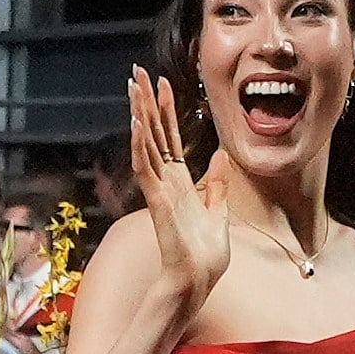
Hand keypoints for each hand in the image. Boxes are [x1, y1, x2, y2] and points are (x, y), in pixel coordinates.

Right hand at [128, 66, 228, 300]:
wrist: (198, 281)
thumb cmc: (205, 255)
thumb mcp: (219, 211)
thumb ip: (218, 184)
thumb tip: (222, 156)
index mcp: (180, 182)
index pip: (170, 138)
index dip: (166, 111)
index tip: (163, 83)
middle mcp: (166, 182)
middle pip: (153, 134)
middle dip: (146, 103)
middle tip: (136, 72)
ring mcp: (159, 191)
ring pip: (145, 145)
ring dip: (138, 116)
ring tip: (132, 88)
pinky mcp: (158, 203)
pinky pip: (146, 171)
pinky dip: (140, 147)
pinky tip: (136, 125)